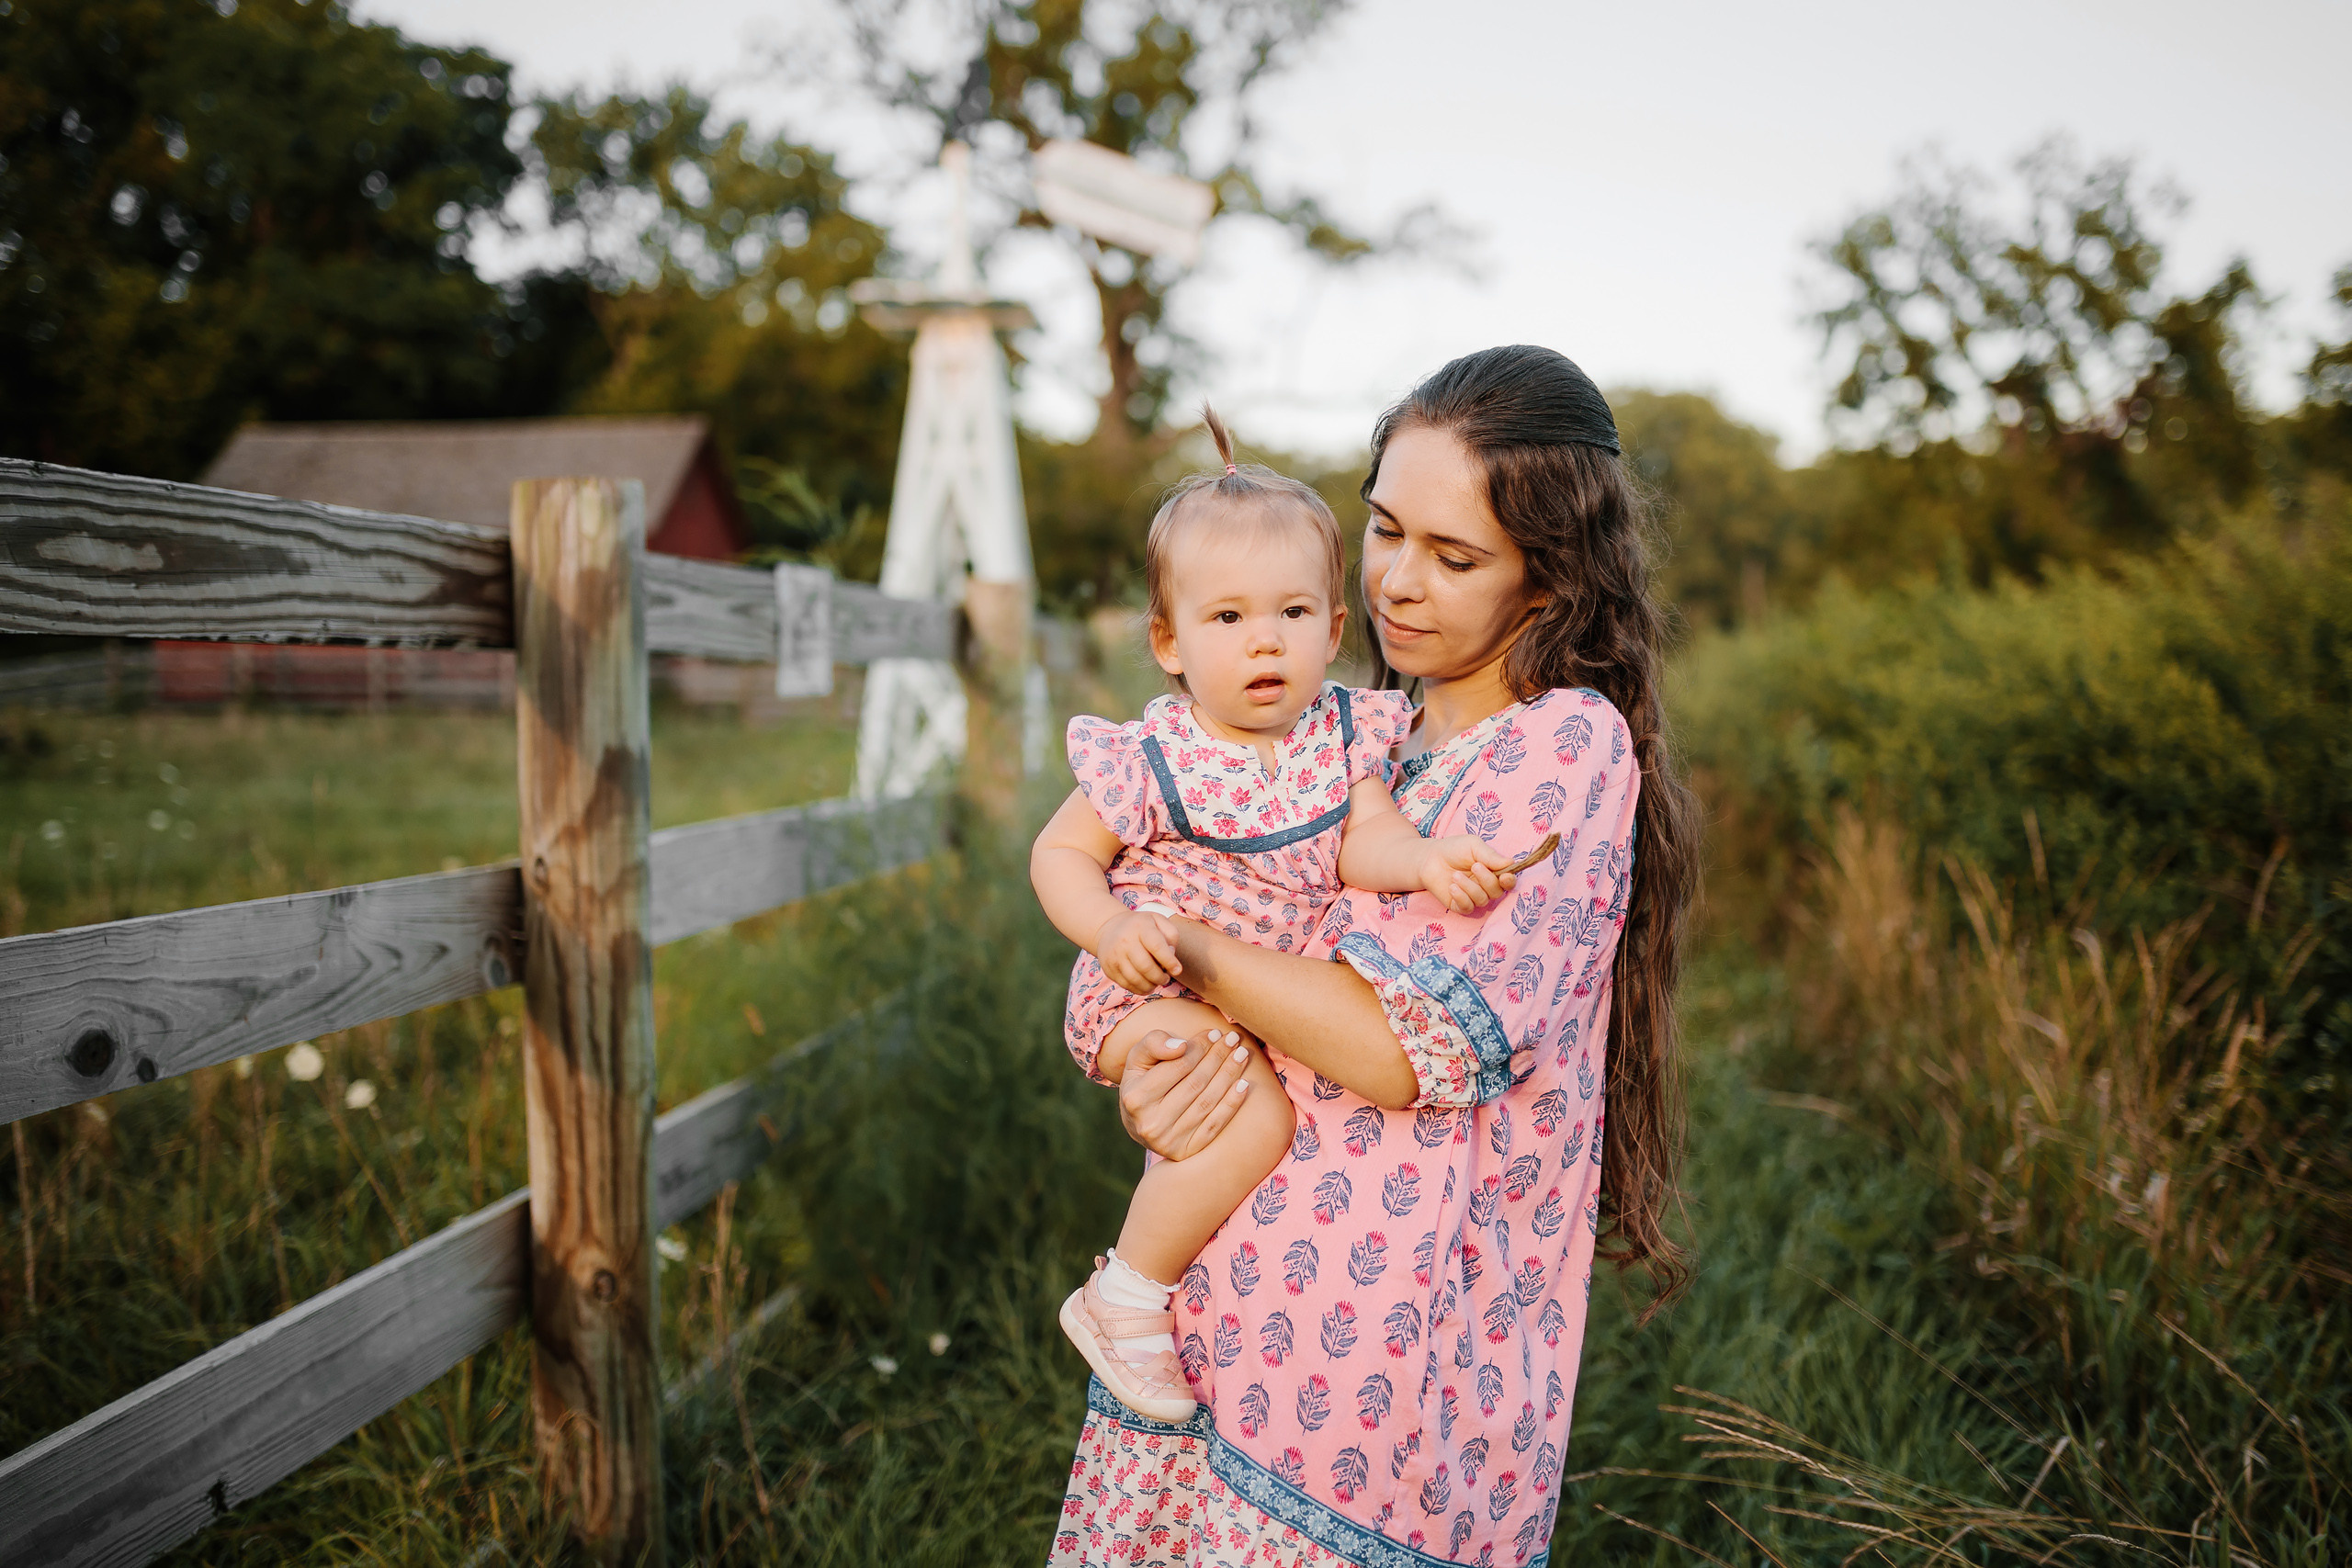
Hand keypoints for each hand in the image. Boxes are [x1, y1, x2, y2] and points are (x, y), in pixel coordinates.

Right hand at [1093, 910, 1182, 993]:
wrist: (1109, 928)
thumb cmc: (1142, 927)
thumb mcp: (1159, 921)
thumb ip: (1171, 936)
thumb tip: (1171, 955)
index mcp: (1141, 927)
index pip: (1157, 947)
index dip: (1169, 962)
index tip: (1177, 970)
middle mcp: (1125, 940)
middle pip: (1146, 967)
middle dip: (1160, 977)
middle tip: (1166, 978)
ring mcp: (1114, 955)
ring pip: (1135, 979)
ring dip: (1150, 986)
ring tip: (1156, 982)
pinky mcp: (1108, 968)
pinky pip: (1126, 985)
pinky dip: (1139, 989)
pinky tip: (1146, 985)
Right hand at [1118, 1027, 1257, 1159]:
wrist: (1140, 1124)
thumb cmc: (1142, 1083)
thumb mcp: (1138, 1059)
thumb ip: (1154, 1044)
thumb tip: (1182, 1046)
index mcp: (1135, 1098)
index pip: (1178, 1066)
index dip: (1200, 1047)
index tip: (1216, 1033)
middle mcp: (1151, 1123)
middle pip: (1195, 1083)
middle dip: (1218, 1058)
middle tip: (1234, 1039)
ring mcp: (1169, 1141)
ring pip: (1207, 1102)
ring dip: (1229, 1076)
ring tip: (1242, 1055)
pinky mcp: (1185, 1152)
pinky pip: (1214, 1125)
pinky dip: (1231, 1104)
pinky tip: (1244, 1085)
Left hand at [1419, 834, 1519, 913]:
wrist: (1429, 858)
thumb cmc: (1454, 849)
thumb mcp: (1474, 846)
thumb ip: (1491, 856)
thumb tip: (1511, 863)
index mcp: (1493, 872)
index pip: (1508, 881)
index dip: (1509, 881)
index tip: (1505, 876)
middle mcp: (1486, 887)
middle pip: (1497, 892)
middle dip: (1487, 880)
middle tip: (1474, 866)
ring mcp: (1473, 897)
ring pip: (1482, 900)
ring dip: (1470, 887)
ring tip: (1456, 875)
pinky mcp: (1460, 905)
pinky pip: (1468, 907)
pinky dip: (1461, 897)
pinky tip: (1452, 887)